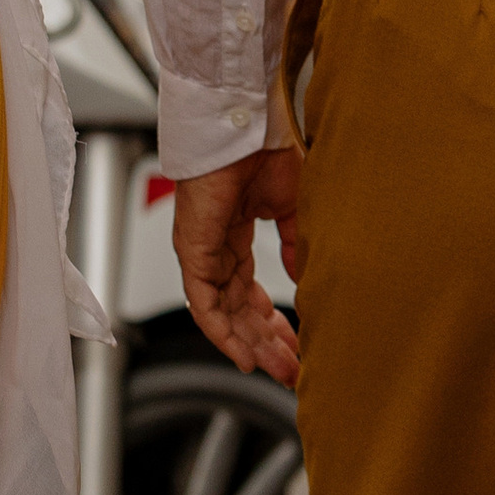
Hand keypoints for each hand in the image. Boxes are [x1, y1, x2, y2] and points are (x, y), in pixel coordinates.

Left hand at [173, 147, 302, 389]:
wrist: (246, 123)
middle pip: (239, 309)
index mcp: (236, 232)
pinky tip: (245, 355)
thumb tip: (302, 276)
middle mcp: (216, 247)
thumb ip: (293, 243)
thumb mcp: (290, 205)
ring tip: (278, 370)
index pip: (250, 290)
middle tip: (292, 370)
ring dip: (250, 344)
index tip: (296, 345)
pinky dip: (223, 333)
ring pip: (224, 312)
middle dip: (267, 341)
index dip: (272, 321)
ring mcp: (202, 251)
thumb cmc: (265, 148)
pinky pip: (203, 304)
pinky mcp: (192, 251)